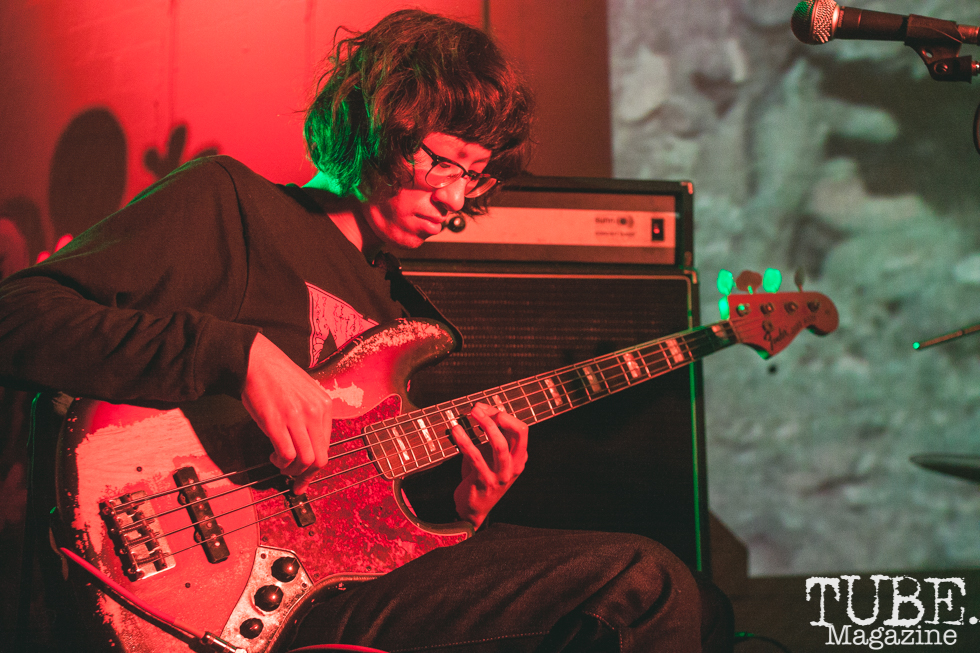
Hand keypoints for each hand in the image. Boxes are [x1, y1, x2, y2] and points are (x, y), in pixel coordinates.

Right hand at [241, 333, 332, 494]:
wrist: (255, 360)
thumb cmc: (277, 376)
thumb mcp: (305, 392)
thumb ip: (311, 415)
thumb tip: (309, 442)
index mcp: (324, 405)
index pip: (328, 445)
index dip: (316, 465)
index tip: (307, 474)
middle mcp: (314, 412)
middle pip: (320, 457)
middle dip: (307, 475)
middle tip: (296, 481)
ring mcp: (296, 417)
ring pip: (306, 459)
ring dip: (293, 470)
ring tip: (282, 464)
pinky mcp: (275, 421)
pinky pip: (286, 454)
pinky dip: (281, 462)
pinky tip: (274, 457)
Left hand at [451, 402, 528, 528]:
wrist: (472, 508)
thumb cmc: (481, 476)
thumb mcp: (489, 455)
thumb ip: (489, 436)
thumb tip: (480, 409)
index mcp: (519, 457)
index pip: (520, 429)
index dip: (504, 415)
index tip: (484, 408)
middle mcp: (514, 466)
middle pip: (518, 433)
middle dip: (500, 417)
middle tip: (478, 408)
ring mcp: (501, 475)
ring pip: (500, 446)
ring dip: (486, 426)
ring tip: (471, 413)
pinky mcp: (485, 482)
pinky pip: (476, 457)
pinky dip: (465, 441)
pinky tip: (456, 431)